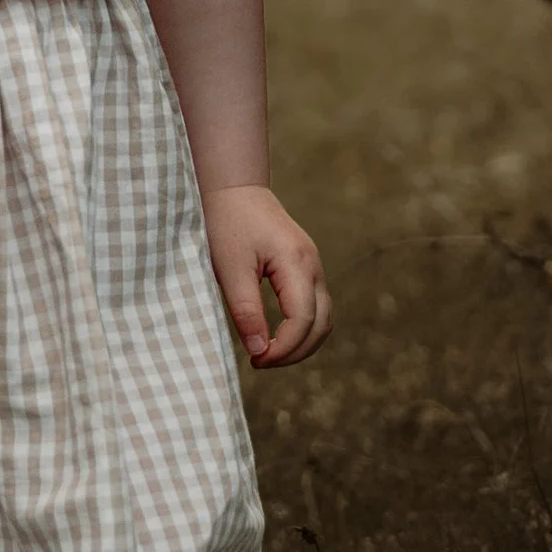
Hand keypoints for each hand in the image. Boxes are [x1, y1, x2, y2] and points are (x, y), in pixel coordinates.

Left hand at [204, 184, 330, 366]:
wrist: (233, 188)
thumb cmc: (227, 223)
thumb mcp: (230, 269)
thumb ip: (246, 310)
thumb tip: (259, 351)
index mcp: (296, 263)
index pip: (303, 321)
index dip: (283, 349)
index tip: (255, 360)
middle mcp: (313, 266)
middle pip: (322, 324)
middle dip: (295, 352)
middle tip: (261, 363)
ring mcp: (313, 266)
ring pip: (324, 318)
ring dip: (302, 343)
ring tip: (269, 355)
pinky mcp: (306, 268)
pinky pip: (315, 307)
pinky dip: (302, 329)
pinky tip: (276, 336)